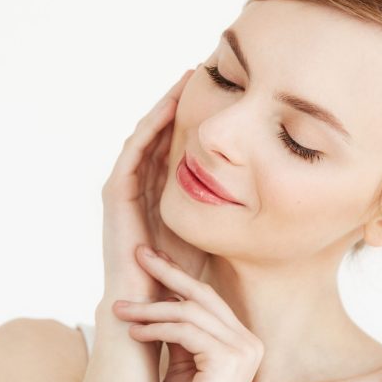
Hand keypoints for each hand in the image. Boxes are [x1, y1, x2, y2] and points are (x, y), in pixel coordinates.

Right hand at [100, 68, 206, 300]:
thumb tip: (264, 187)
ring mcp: (128, 192)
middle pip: (162, 134)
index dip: (196, 118)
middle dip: (180, 103)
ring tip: (187, 79)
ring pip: (146, 137)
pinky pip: (132, 154)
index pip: (178, 145)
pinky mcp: (117, 198)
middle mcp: (144, 188)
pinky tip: (168, 108)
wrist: (155, 310)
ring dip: (164, 107)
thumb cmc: (185, 278)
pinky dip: (148, 129)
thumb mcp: (212, 233)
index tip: (222, 92)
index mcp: (163, 194)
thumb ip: (224, 209)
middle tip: (202, 71)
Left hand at [112, 245, 264, 381]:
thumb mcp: (181, 365)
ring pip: (190, 311)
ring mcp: (244, 351)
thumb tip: (160, 297)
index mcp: (241, 342)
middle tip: (137, 254)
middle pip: (203, 295)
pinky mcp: (230, 360)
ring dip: (149, 307)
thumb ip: (180, 333)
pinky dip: (155, 328)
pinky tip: (133, 333)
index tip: (150, 260)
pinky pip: (186, 331)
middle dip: (168, 272)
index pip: (208, 300)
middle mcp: (249, 343)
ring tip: (118, 309)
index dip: (178, 277)